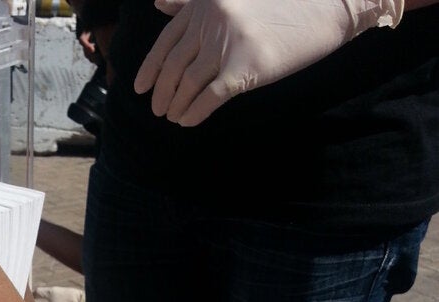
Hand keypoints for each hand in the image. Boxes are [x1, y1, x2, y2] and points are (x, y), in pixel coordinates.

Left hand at [134, 0, 403, 125]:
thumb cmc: (283, 1)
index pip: (166, 40)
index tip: (140, 88)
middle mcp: (211, 21)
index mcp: (206, 3)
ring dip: (175, 105)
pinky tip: (187, 122)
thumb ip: (194, 0)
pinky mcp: (244, 69)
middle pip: (173, 65)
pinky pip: (208, 98)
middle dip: (161, 91)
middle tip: (157, 109)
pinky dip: (193, 113)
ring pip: (186, 84)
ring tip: (171, 117)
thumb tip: (159, 4)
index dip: (150, 68)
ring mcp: (227, 45)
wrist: (328, 5)